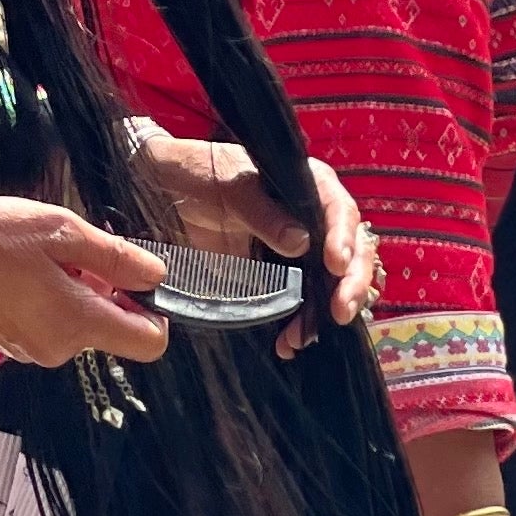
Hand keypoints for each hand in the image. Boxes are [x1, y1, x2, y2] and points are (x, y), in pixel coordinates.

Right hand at [0, 195, 170, 366]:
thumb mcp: (62, 231)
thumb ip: (116, 257)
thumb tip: (157, 276)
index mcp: (79, 324)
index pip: (150, 342)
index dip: (154, 309)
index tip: (135, 277)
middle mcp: (61, 350)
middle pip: (113, 330)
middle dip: (107, 292)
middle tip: (74, 252)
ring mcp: (35, 352)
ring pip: (81, 325)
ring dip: (77, 293)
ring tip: (43, 257)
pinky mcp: (14, 346)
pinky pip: (53, 326)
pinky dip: (52, 300)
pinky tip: (25, 272)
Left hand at [126, 133, 381, 354]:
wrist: (164, 189)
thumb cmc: (200, 173)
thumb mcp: (229, 187)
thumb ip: (263, 212)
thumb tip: (302, 242)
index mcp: (308, 184)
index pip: (340, 209)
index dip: (344, 238)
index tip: (336, 265)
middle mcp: (312, 217)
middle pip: (350, 249)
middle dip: (351, 282)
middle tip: (341, 311)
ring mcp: (299, 249)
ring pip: (332, 282)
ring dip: (324, 311)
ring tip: (302, 337)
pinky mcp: (280, 275)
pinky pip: (304, 301)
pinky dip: (301, 323)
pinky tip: (287, 342)